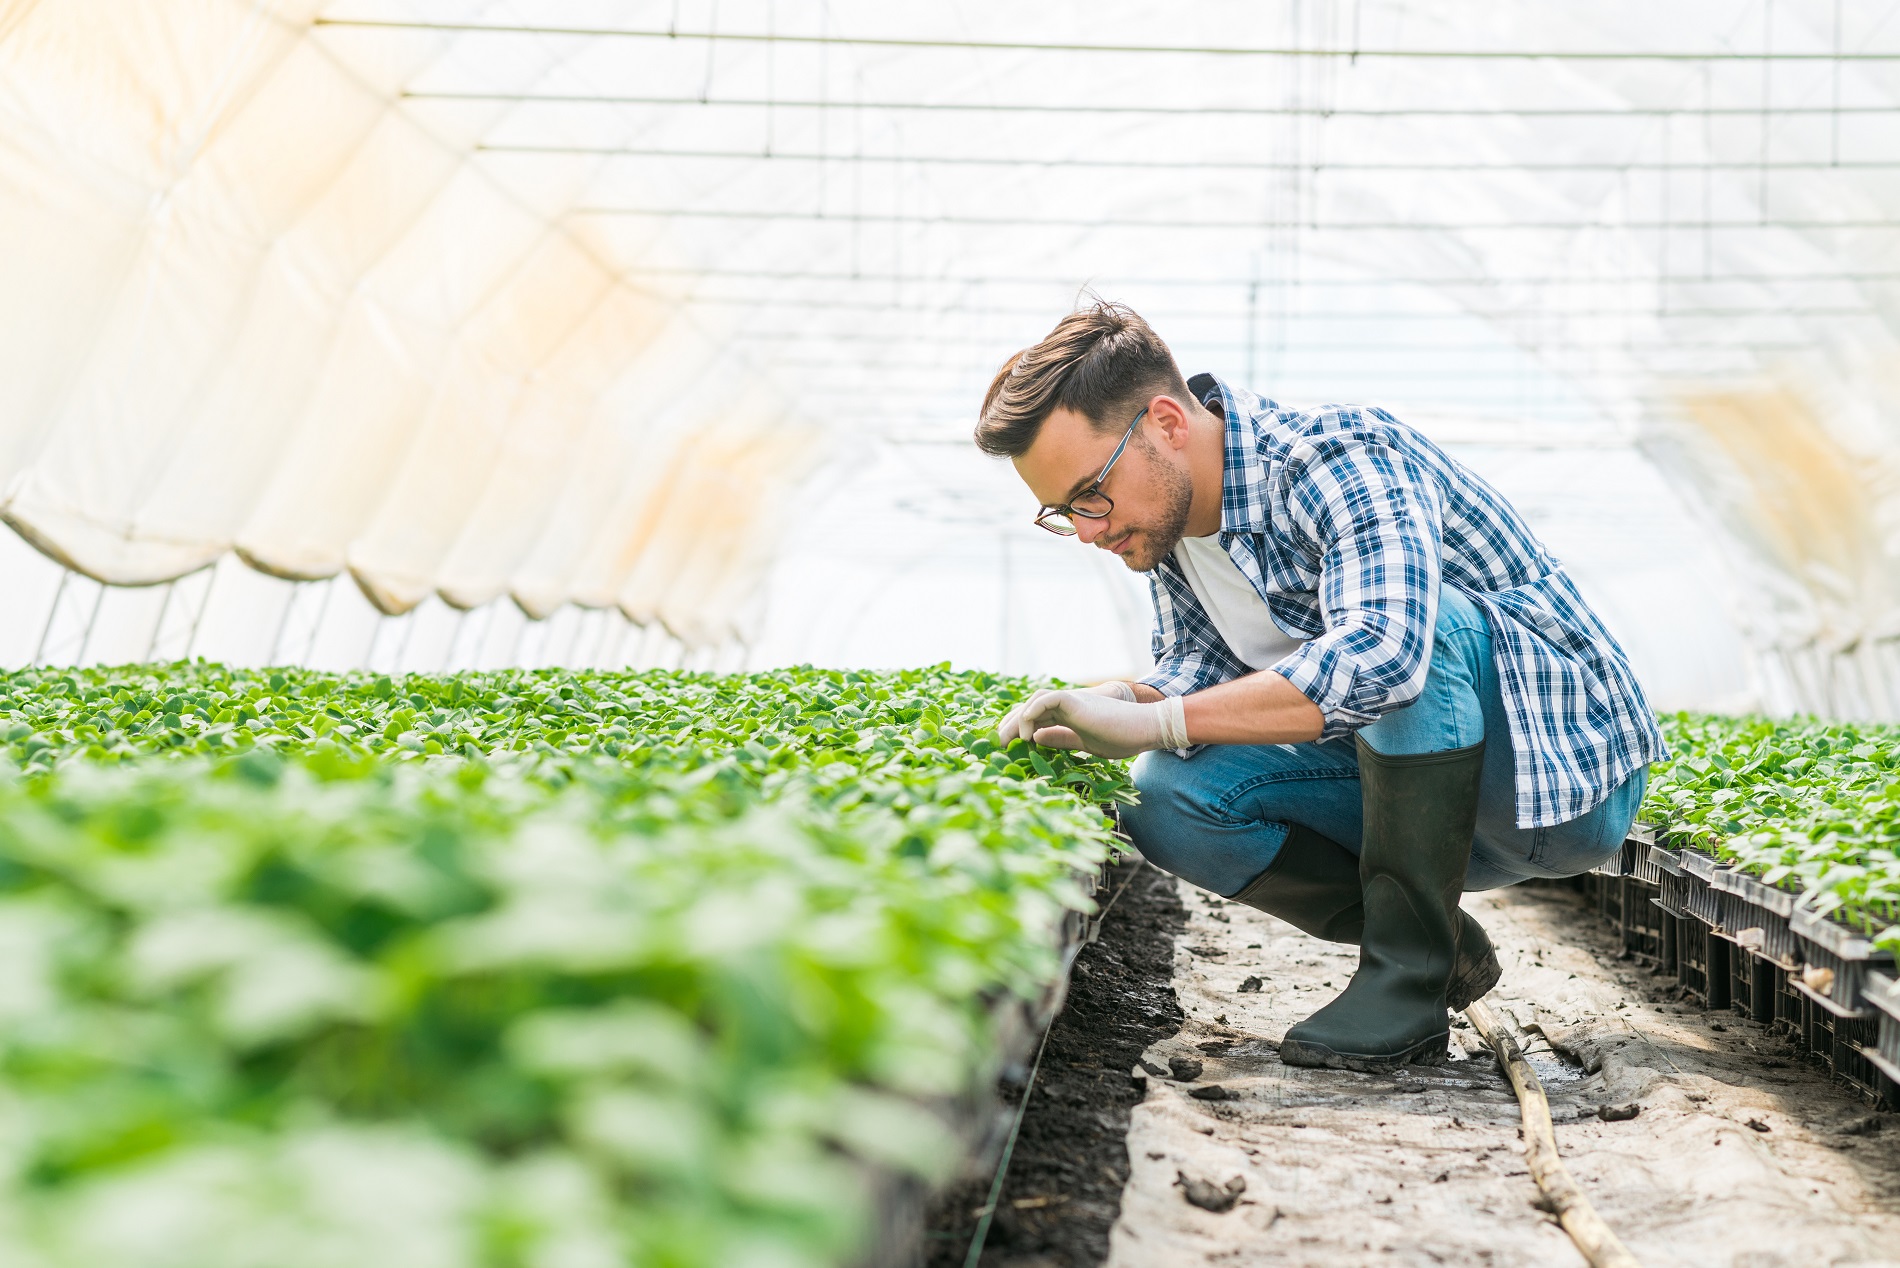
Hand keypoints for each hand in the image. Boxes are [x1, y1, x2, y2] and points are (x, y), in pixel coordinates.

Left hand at [997, 680, 1134, 743]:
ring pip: (1033, 703)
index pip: (1034, 719)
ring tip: (1007, 741)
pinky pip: (1047, 699)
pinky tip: (1026, 730)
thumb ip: (1061, 739)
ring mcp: (1070, 701)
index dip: (1016, 731)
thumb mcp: (1084, 743)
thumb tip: (1036, 739)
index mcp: (1067, 716)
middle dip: (1008, 727)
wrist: (1145, 728)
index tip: (1004, 748)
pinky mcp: (1075, 700)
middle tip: (995, 746)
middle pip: (1028, 710)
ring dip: (1016, 720)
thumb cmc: (1121, 737)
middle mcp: (1065, 705)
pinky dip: (1032, 710)